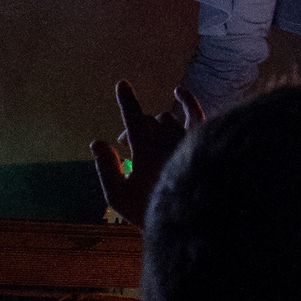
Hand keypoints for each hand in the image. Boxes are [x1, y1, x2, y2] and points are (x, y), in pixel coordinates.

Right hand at [91, 81, 205, 226]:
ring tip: (147, 139)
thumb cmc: (150, 209)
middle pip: (146, 121)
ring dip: (152, 125)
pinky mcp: (203, 140)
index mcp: (146, 150)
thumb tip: (97, 142)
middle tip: (125, 144)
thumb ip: (106, 167)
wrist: (193, 216)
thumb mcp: (118, 195)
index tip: (122, 84)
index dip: (126, 100)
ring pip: (167, 119)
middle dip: (132, 129)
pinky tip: (179, 92)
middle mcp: (168, 138)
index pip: (133, 118)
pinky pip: (196, 113)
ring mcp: (188, 138)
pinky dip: (187, 101)